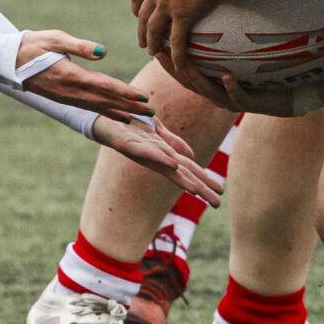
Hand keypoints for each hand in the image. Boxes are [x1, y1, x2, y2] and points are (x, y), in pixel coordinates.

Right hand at [17, 30, 152, 118]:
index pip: (104, 86)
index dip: (125, 92)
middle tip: (152, 114)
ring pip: (100, 107)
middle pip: (106, 101)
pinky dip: (108, 113)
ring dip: (122, 112)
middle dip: (130, 107)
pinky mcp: (65, 99)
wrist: (8, 61)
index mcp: (71, 76)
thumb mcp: (55, 39)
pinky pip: (91, 109)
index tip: (144, 98)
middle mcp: (71, 91)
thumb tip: (104, 52)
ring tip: (142, 117)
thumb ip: (80, 46)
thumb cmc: (33, 45)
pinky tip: (120, 117)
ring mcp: (67, 98)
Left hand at [82, 109, 226, 204]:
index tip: (221, 194)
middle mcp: (155, 157)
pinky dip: (161, 160)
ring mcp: (141, 152)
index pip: (189, 170)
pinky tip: (173, 165)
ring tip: (198, 190)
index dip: (205, 181)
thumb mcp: (155, 131)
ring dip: (183, 180)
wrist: (102, 118)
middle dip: (200, 188)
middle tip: (217, 204)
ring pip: (166, 168)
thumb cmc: (128, 125)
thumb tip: (191, 157)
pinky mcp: (127, 145)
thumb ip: (172, 142)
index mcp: (163, 154)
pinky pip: (145, 153)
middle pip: (182, 174)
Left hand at [129, 0, 228, 76]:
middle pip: (143, 17)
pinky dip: (177, 55)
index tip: (138, 15)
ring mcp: (168, 7)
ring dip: (153, 43)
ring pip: (155, 31)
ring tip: (154, 53)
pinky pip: (178, 41)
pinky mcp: (183, 16)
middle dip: (142, 30)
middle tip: (143, 42)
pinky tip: (179, 64)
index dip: (136, 8)